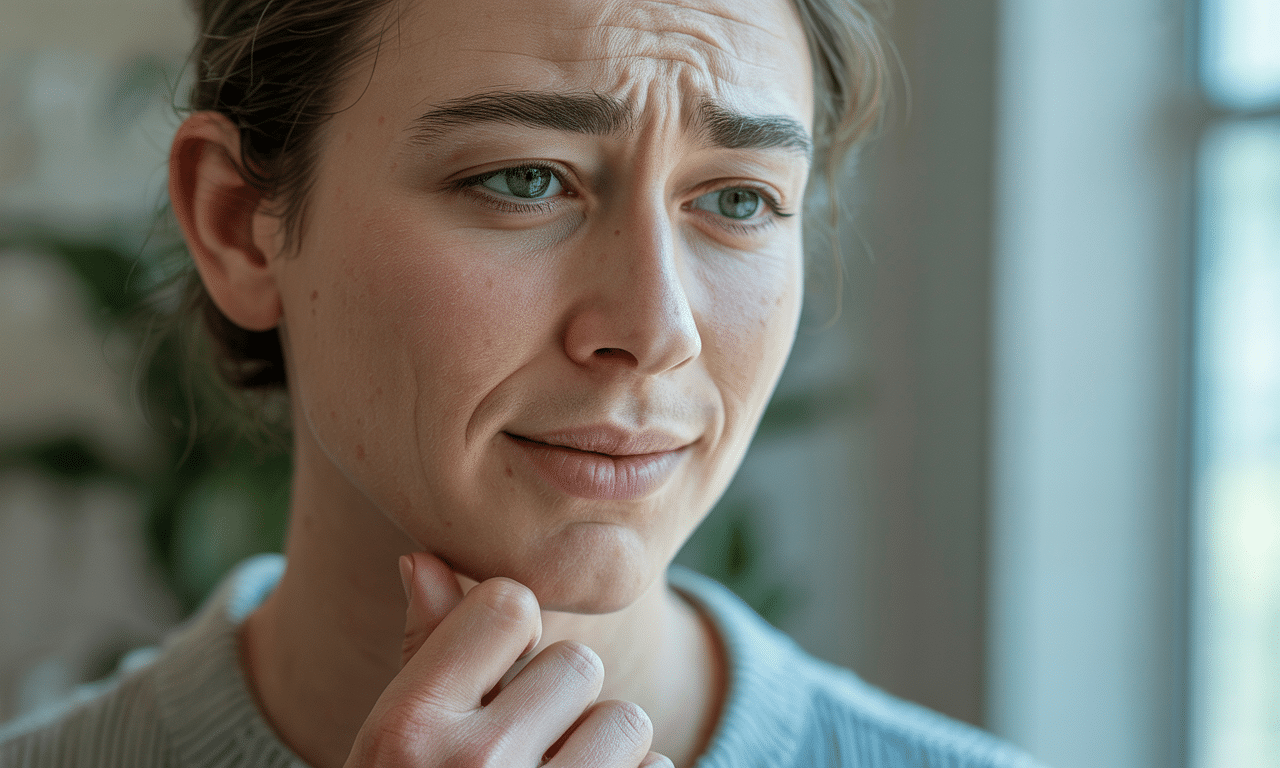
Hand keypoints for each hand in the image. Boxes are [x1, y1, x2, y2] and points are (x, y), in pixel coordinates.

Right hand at [343, 552, 672, 766]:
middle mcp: (472, 767)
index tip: (492, 680)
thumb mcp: (394, 746)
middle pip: (577, 666)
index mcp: (408, 728)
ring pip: (627, 724)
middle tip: (514, 760)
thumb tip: (424, 558)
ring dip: (602, 757)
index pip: (509, 604)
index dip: (508, 636)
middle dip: (557, 707)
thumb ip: (422, 655)